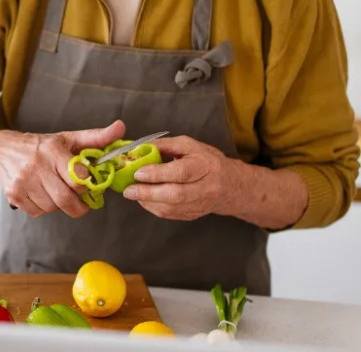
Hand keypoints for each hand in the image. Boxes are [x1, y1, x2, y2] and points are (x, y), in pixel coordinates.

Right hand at [0, 120, 125, 217]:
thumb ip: (96, 137)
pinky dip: (43, 208)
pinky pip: (37, 213)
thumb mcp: (67, 139)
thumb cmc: (39, 146)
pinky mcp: (14, 195)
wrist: (0, 151)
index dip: (86, 186)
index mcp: (53, 150)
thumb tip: (121, 128)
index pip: (78, 178)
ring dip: (58, 205)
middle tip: (80, 203)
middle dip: (77, 206)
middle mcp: (37, 166)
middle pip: (65, 199)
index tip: (87, 186)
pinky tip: (40, 195)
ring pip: (52, 207)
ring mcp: (23, 182)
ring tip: (55, 191)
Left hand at [122, 134, 241, 220]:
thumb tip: (139, 147)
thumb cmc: (207, 160)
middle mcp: (205, 187)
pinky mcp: (194, 215)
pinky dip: (155, 208)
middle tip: (129, 190)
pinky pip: (172, 215)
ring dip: (149, 202)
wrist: (231, 185)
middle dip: (148, 193)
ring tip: (133, 194)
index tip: (139, 172)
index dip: (158, 174)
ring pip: (172, 208)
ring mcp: (201, 204)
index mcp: (205, 166)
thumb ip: (165, 145)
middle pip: (175, 194)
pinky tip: (145, 200)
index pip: (180, 172)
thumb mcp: (189, 146)